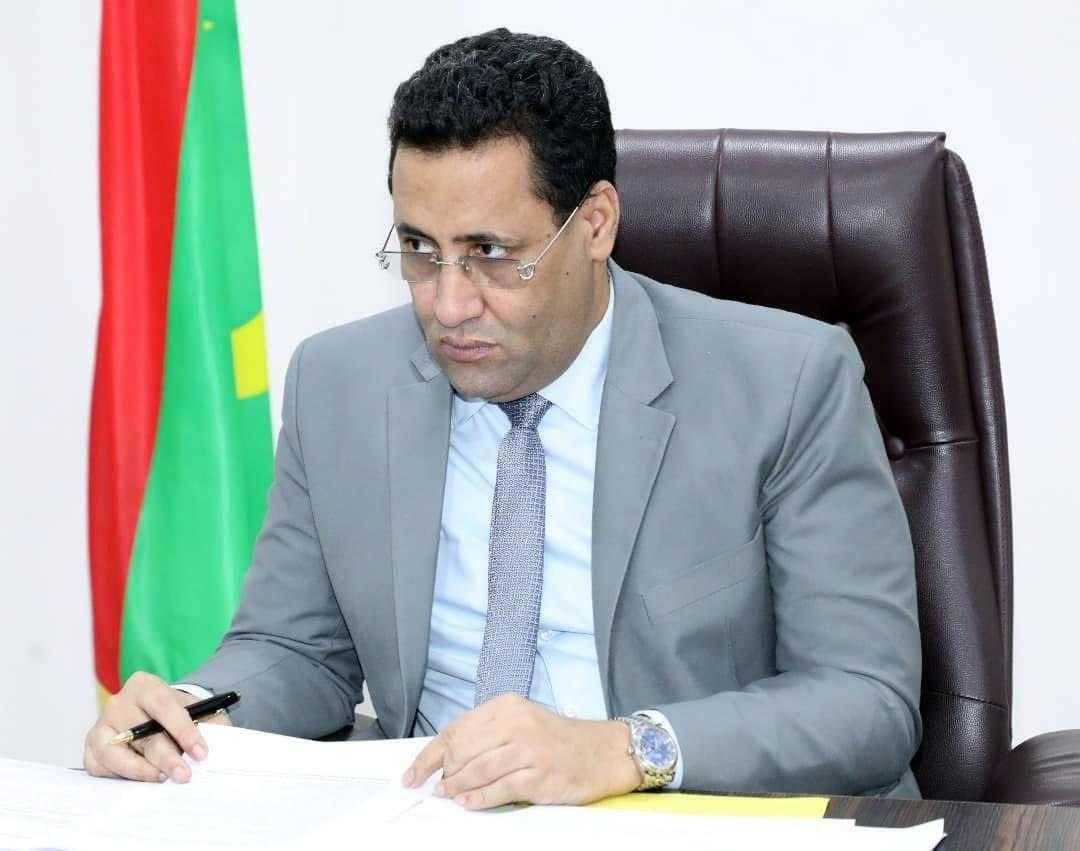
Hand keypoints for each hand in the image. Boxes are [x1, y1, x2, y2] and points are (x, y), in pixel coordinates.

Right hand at [83, 671, 230, 783]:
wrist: (156, 716)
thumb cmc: (179, 714)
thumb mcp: (199, 710)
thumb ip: (211, 723)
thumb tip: (221, 745)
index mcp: (145, 685)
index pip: (164, 706)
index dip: (183, 730)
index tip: (201, 752)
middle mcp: (119, 702)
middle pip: (141, 733)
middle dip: (166, 757)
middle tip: (184, 775)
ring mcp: (101, 725)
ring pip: (112, 751)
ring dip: (137, 769)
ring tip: (160, 779)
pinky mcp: (91, 746)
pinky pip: (98, 765)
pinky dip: (118, 775)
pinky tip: (139, 780)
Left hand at [401, 693, 641, 809]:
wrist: (603, 752)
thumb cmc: (558, 740)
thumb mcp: (522, 722)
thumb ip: (488, 735)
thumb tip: (446, 761)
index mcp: (508, 706)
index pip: (456, 730)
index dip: (428, 756)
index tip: (411, 774)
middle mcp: (517, 723)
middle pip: (463, 751)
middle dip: (443, 773)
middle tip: (436, 788)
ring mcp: (529, 749)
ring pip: (477, 771)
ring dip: (456, 787)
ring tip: (445, 796)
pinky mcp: (539, 776)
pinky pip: (500, 790)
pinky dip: (478, 800)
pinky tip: (467, 804)